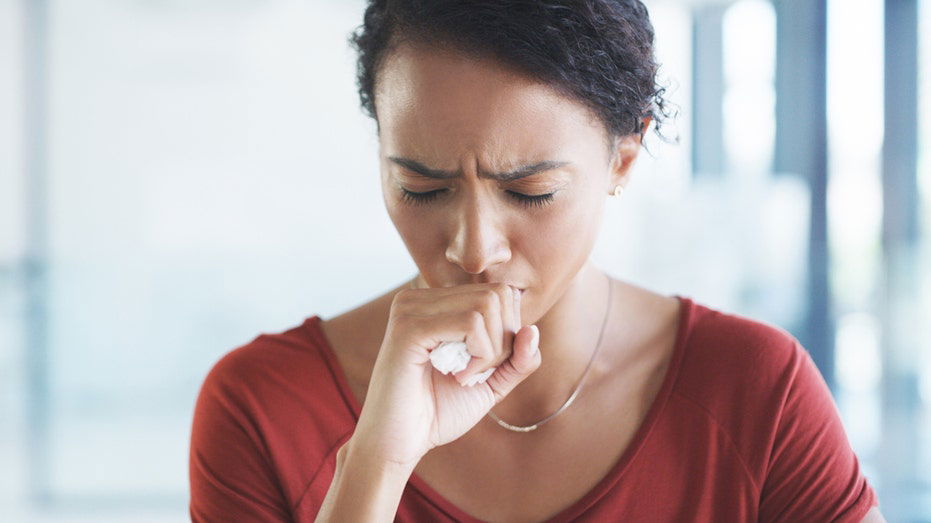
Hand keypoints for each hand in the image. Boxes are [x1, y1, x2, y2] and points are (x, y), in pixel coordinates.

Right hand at [349, 282, 541, 468]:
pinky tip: (460, 377)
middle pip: (497, 294)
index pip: (498, 293)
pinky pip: (470, 322)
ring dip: (492, 350)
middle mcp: (420, 297)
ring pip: (486, 305)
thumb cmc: (437, 413)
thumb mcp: (491, 383)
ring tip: (467, 376)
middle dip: (504, 340)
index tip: (486, 366)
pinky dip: (480, 354)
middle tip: (479, 373)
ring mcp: (411, 308)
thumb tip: (533, 330)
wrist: (398, 444)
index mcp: (435, 303)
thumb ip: (517, 359)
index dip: (509, 332)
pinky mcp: (409, 327)